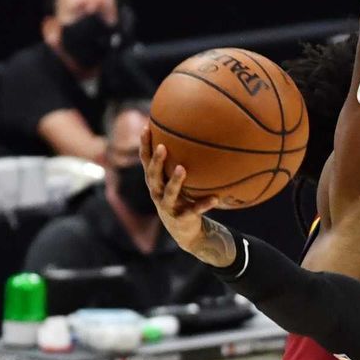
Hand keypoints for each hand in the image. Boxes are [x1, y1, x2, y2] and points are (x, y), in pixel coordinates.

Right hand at [139, 126, 219, 256]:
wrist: (184, 232)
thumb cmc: (180, 199)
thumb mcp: (175, 182)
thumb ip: (178, 163)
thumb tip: (191, 136)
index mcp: (155, 182)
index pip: (145, 161)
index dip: (144, 145)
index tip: (147, 127)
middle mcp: (157, 193)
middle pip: (153, 175)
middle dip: (156, 161)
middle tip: (162, 147)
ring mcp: (168, 206)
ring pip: (169, 193)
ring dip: (175, 181)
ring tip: (182, 169)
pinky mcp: (182, 218)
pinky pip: (194, 210)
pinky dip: (204, 204)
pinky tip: (215, 198)